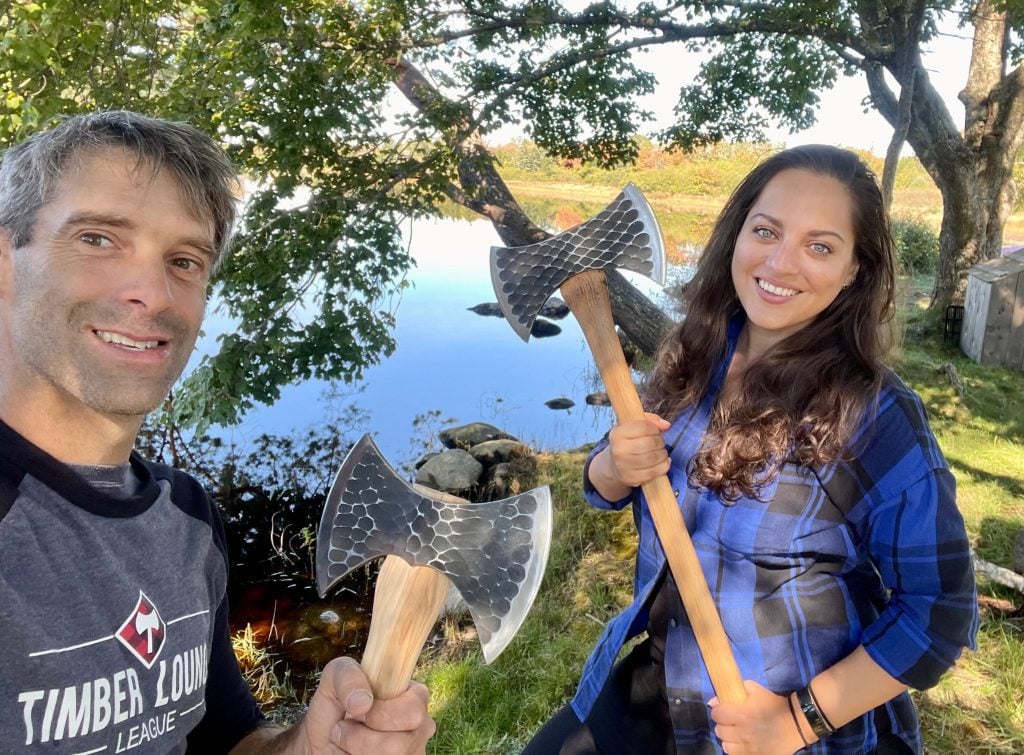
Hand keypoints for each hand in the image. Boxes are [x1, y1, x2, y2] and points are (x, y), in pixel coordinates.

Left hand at [299, 657, 435, 754]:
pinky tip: (348, 754)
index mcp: (415, 698)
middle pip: (399, 745)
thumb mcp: (335, 679)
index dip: (382, 714)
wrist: (324, 739)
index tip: (360, 711)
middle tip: (344, 728)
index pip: (414, 712)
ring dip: (354, 752)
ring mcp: (412, 753)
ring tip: (344, 741)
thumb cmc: (335, 706)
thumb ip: (348, 678)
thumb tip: (364, 703)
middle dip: (361, 739)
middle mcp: (420, 729)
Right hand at [605, 413, 670, 486]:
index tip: (655, 431)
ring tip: (660, 452)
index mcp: (617, 434)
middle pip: (650, 443)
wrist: (614, 465)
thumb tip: (666, 425)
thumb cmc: (627, 443)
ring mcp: (624, 466)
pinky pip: (655, 472)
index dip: (655, 429)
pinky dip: (664, 466)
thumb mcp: (633, 427)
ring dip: (663, 454)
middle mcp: (619, 450)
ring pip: (654, 458)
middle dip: (660, 442)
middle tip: (659, 443)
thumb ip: (650, 421)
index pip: (644, 427)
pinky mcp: (632, 479)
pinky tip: (662, 462)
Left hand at [709, 681, 807, 754]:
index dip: (718, 710)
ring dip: (728, 739)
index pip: (716, 714)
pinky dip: (735, 749)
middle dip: (723, 724)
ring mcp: (748, 748)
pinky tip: (741, 744)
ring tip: (735, 734)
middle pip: (719, 731)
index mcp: (742, 715)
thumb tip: (714, 701)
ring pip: (725, 745)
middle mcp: (742, 733)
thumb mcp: (755, 689)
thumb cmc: (774, 704)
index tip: (723, 710)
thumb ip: (734, 690)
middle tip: (730, 722)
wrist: (796, 723)